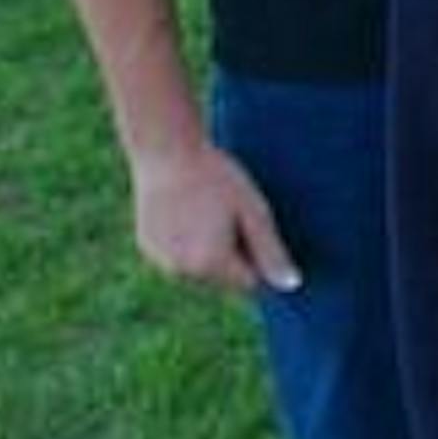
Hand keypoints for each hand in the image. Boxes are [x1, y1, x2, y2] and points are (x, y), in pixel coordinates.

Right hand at [131, 141, 300, 294]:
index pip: (248, 282)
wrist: (167, 153)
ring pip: (198, 268)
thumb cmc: (218, 178)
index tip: (251, 223)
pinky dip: (185, 242)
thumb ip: (271, 251)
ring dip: (208, 250)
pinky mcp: (146, 248)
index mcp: (211, 265)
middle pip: (223, 278)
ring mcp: (160, 262)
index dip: (257, 256)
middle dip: (232, 254)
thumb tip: (291, 285)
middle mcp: (182, 273)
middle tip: (228, 212)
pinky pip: (176, 255)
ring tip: (206, 208)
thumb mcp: (254, 211)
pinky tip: (186, 209)